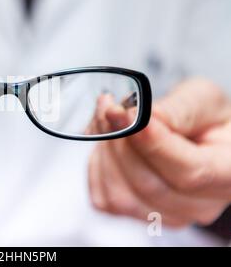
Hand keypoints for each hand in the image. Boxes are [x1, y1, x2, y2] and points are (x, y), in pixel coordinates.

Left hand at [88, 78, 230, 226]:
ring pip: (121, 196)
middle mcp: (201, 205)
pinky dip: (96, 166)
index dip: (152, 144)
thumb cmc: (204, 118)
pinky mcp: (137, 212)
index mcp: (228, 173)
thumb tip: (141, 116)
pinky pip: (104, 198)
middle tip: (111, 107)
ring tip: (108, 119)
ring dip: (105, 152)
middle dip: (121, 141)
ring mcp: (168, 214)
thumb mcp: (202, 99)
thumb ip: (177, 108)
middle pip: (149, 186)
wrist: (194, 135)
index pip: (189, 172)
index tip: (129, 113)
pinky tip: (106, 142)